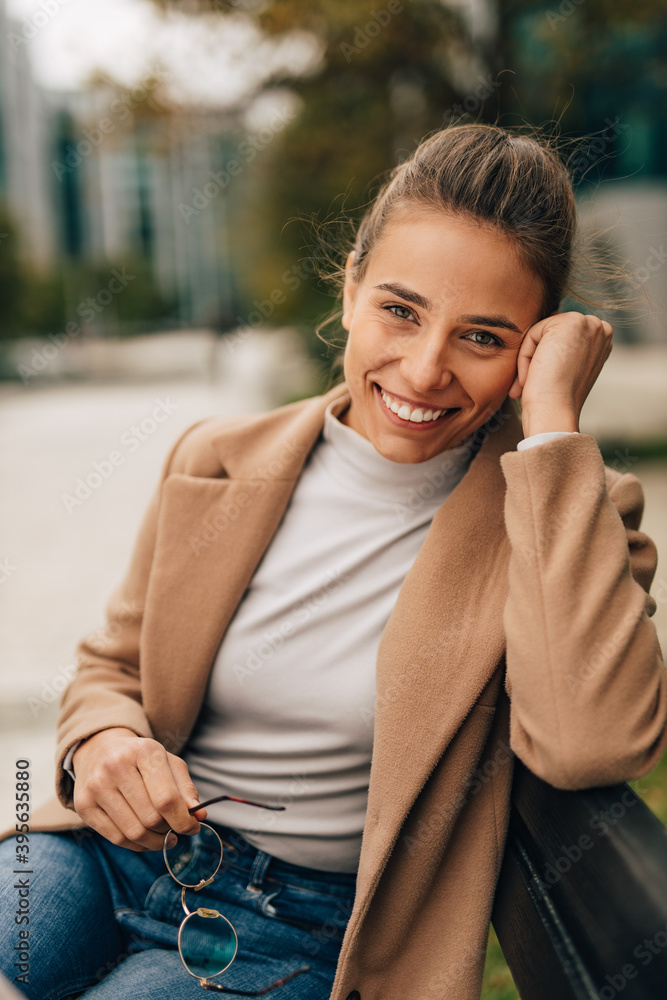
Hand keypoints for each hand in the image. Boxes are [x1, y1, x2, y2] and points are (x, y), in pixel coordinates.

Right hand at [71, 727, 207, 851]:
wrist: (99, 750)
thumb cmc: (141, 759)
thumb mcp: (168, 763)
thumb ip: (186, 789)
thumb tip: (198, 816)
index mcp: (144, 751)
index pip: (167, 798)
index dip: (183, 820)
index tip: (192, 828)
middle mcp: (116, 766)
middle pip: (151, 818)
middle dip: (169, 829)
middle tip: (175, 829)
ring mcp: (96, 786)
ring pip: (134, 832)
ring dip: (155, 842)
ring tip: (163, 837)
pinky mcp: (83, 805)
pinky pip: (116, 839)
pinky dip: (136, 845)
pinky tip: (145, 839)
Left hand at [507, 311, 612, 437]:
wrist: (555, 411)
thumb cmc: (557, 399)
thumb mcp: (567, 370)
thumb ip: (564, 349)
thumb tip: (546, 341)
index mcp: (602, 342)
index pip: (562, 336)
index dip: (546, 359)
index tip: (542, 384)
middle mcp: (600, 329)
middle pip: (550, 331)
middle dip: (536, 357)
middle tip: (530, 384)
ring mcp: (588, 324)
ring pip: (540, 333)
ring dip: (529, 360)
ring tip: (528, 383)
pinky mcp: (570, 322)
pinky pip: (533, 334)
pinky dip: (525, 357)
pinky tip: (531, 377)